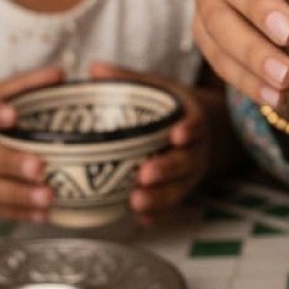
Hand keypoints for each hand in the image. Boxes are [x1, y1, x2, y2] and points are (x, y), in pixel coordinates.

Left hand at [88, 62, 213, 219]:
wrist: (191, 131)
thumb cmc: (168, 107)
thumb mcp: (154, 87)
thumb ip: (127, 79)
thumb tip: (93, 68)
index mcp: (190, 119)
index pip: (196, 124)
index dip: (189, 129)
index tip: (176, 133)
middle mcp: (194, 149)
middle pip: (186, 161)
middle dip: (167, 169)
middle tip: (144, 174)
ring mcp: (188, 174)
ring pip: (179, 188)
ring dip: (160, 197)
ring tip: (135, 202)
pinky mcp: (178, 191)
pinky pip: (170, 207)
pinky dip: (157, 214)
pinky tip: (141, 220)